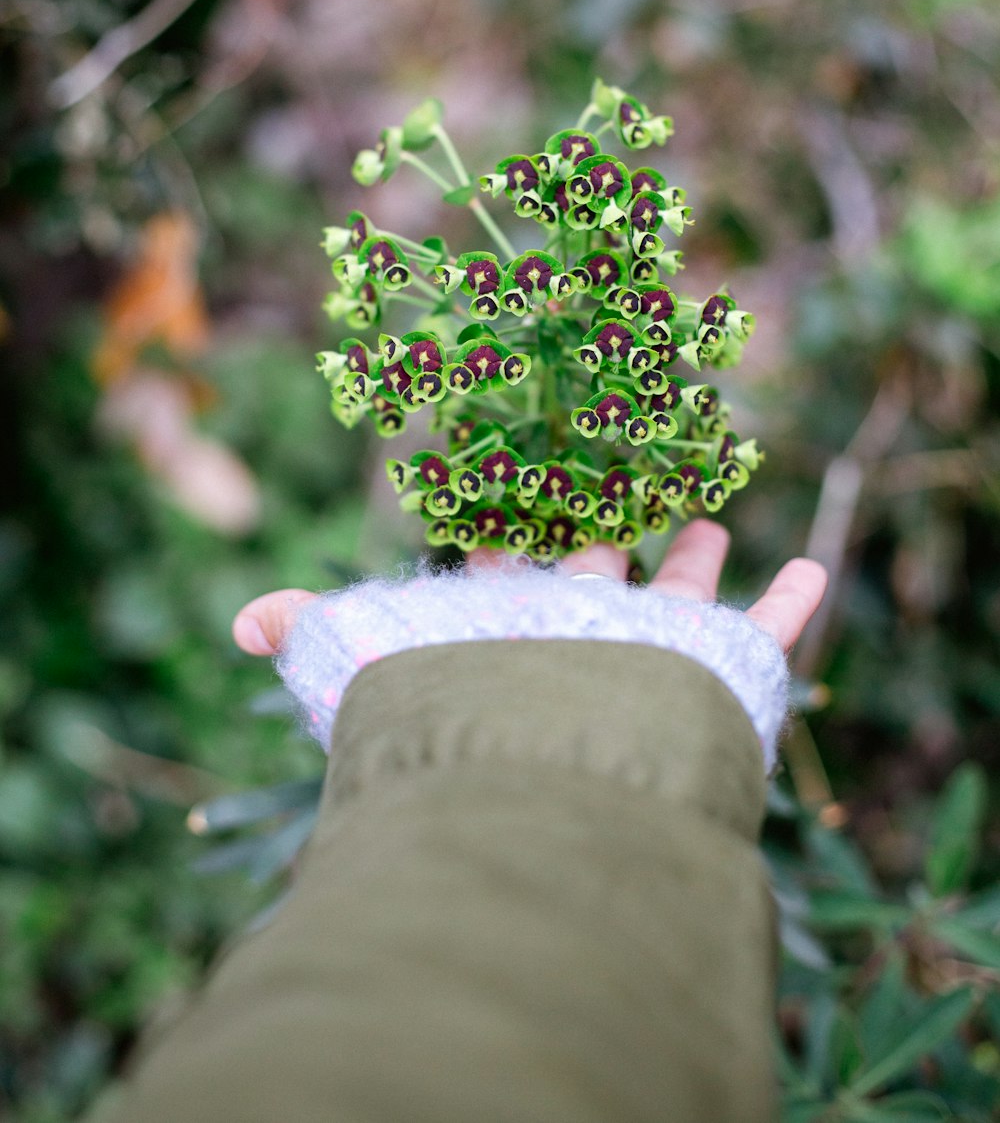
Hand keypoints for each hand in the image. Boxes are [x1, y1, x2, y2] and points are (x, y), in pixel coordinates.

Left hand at [232, 521, 826, 657]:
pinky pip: (772, 631)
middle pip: (600, 579)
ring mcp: (655, 658)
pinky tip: (816, 567)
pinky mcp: (721, 673)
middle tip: (622, 503)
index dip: (506, 545)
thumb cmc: (460, 704)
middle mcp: (582, 641)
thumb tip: (237, 621)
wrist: (559, 773)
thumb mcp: (365, 652)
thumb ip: (308, 628)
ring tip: (712, 520)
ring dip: (698, 562)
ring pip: (685, 597)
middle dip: (607, 545)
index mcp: (508, 630)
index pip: (505, 579)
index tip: (513, 499)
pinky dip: (795, 600)